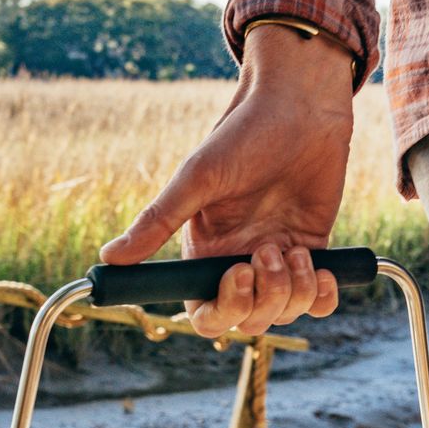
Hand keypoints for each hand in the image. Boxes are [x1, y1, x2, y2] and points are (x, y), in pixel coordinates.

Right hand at [99, 25, 356, 333]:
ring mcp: (277, 260)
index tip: (237, 275)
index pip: (204, 310)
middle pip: (247, 319)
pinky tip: (321, 269)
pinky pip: (317, 301)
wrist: (299, 109)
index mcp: (205, 251)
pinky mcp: (312, 252)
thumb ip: (156, 221)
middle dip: (263, 299)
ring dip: (294, 291)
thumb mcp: (197, 179)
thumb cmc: (244, 136)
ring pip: (284, 312)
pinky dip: (321, 296)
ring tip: (295, 249)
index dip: (221, 309)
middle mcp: (238, 260)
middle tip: (269, 251)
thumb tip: (107, 258)